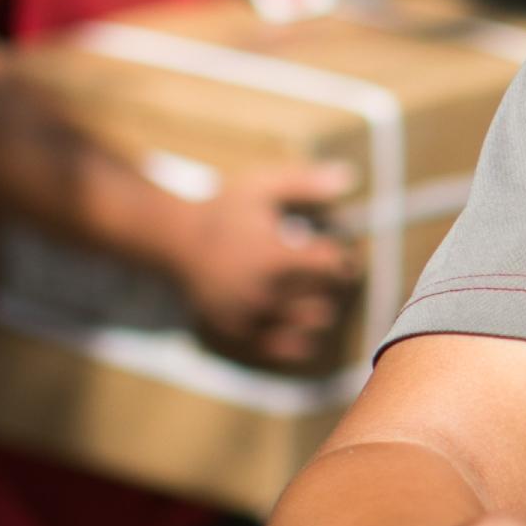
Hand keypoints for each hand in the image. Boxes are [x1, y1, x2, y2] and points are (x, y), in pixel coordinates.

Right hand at [171, 161, 359, 369]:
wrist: (176, 241)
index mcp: (273, 257)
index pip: (331, 265)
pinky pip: (286, 349)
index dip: (340, 257)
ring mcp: (251, 317)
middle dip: (330, 283)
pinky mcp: (240, 334)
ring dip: (320, 308)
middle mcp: (264, 292)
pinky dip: (301, 338)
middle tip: (321, 271)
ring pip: (312, 323)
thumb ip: (306, 183)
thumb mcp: (262, 188)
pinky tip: (299, 321)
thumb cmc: (225, 210)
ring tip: (309, 293)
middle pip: (326, 295)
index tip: (333, 250)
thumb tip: (350, 176)